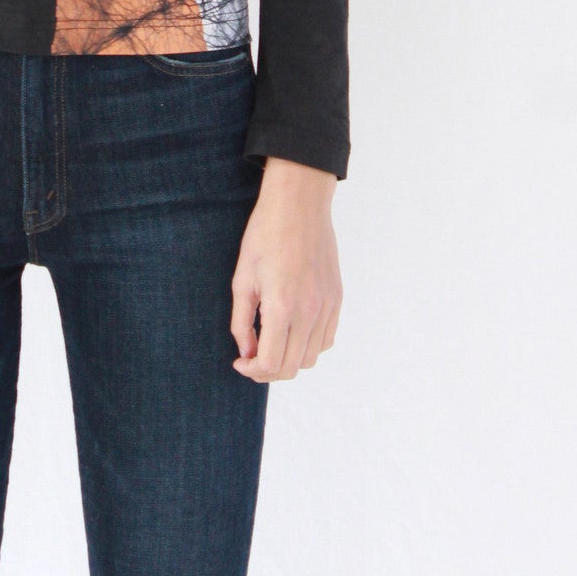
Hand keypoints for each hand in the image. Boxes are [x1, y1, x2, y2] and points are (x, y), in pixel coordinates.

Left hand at [230, 159, 341, 380]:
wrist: (299, 204)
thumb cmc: (265, 235)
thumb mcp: (242, 278)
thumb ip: (242, 321)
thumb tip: (246, 352)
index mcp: (282, 307)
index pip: (271, 363)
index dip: (253, 371)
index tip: (240, 362)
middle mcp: (310, 312)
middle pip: (292, 367)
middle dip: (269, 371)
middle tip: (252, 357)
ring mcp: (327, 306)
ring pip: (312, 358)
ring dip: (290, 360)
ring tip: (271, 344)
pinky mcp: (337, 298)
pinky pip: (326, 339)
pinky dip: (310, 346)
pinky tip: (292, 332)